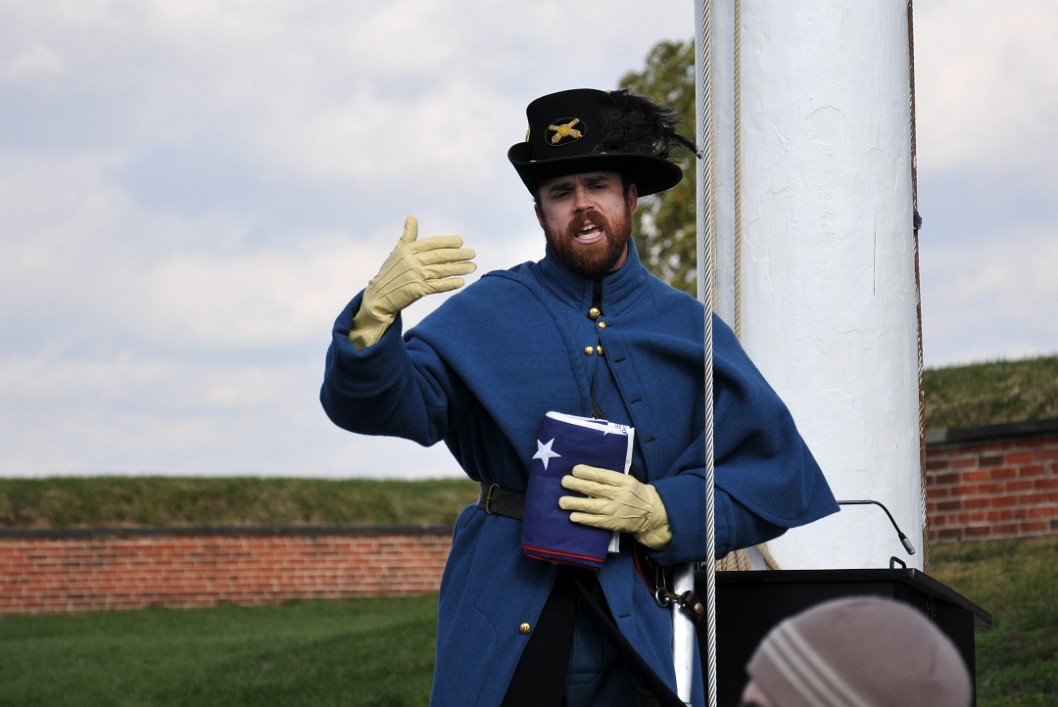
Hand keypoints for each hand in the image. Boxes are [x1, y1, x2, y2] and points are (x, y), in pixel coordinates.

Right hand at [349, 216, 475, 348]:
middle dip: (458, 255)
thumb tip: (412, 217)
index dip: (447, 242)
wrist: (378, 297)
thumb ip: (408, 236)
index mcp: (407, 250)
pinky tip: (461, 282)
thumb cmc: (390, 273)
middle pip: (440, 256)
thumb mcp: (397, 252)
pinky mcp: (416, 290)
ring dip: (459, 269)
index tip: (460, 242)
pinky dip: (450, 284)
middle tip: (472, 253)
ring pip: (442, 270)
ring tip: (472, 266)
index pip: (431, 243)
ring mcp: (414, 276)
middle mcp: (411, 261)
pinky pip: (437, 286)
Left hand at [559, 464, 671, 549]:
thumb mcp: (627, 480)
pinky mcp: (613, 523)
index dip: (587, 472)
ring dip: (575, 503)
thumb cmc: (635, 493)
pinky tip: (573, 516)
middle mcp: (619, 495)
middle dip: (576, 485)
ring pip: (592, 506)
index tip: (574, 470)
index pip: (602, 475)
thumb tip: (586, 473)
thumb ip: (610, 478)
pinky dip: (583, 519)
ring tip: (562, 502)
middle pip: (594, 489)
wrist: (651, 513)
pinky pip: (595, 521)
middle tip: (564, 481)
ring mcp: (615, 510)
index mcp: (623, 481)